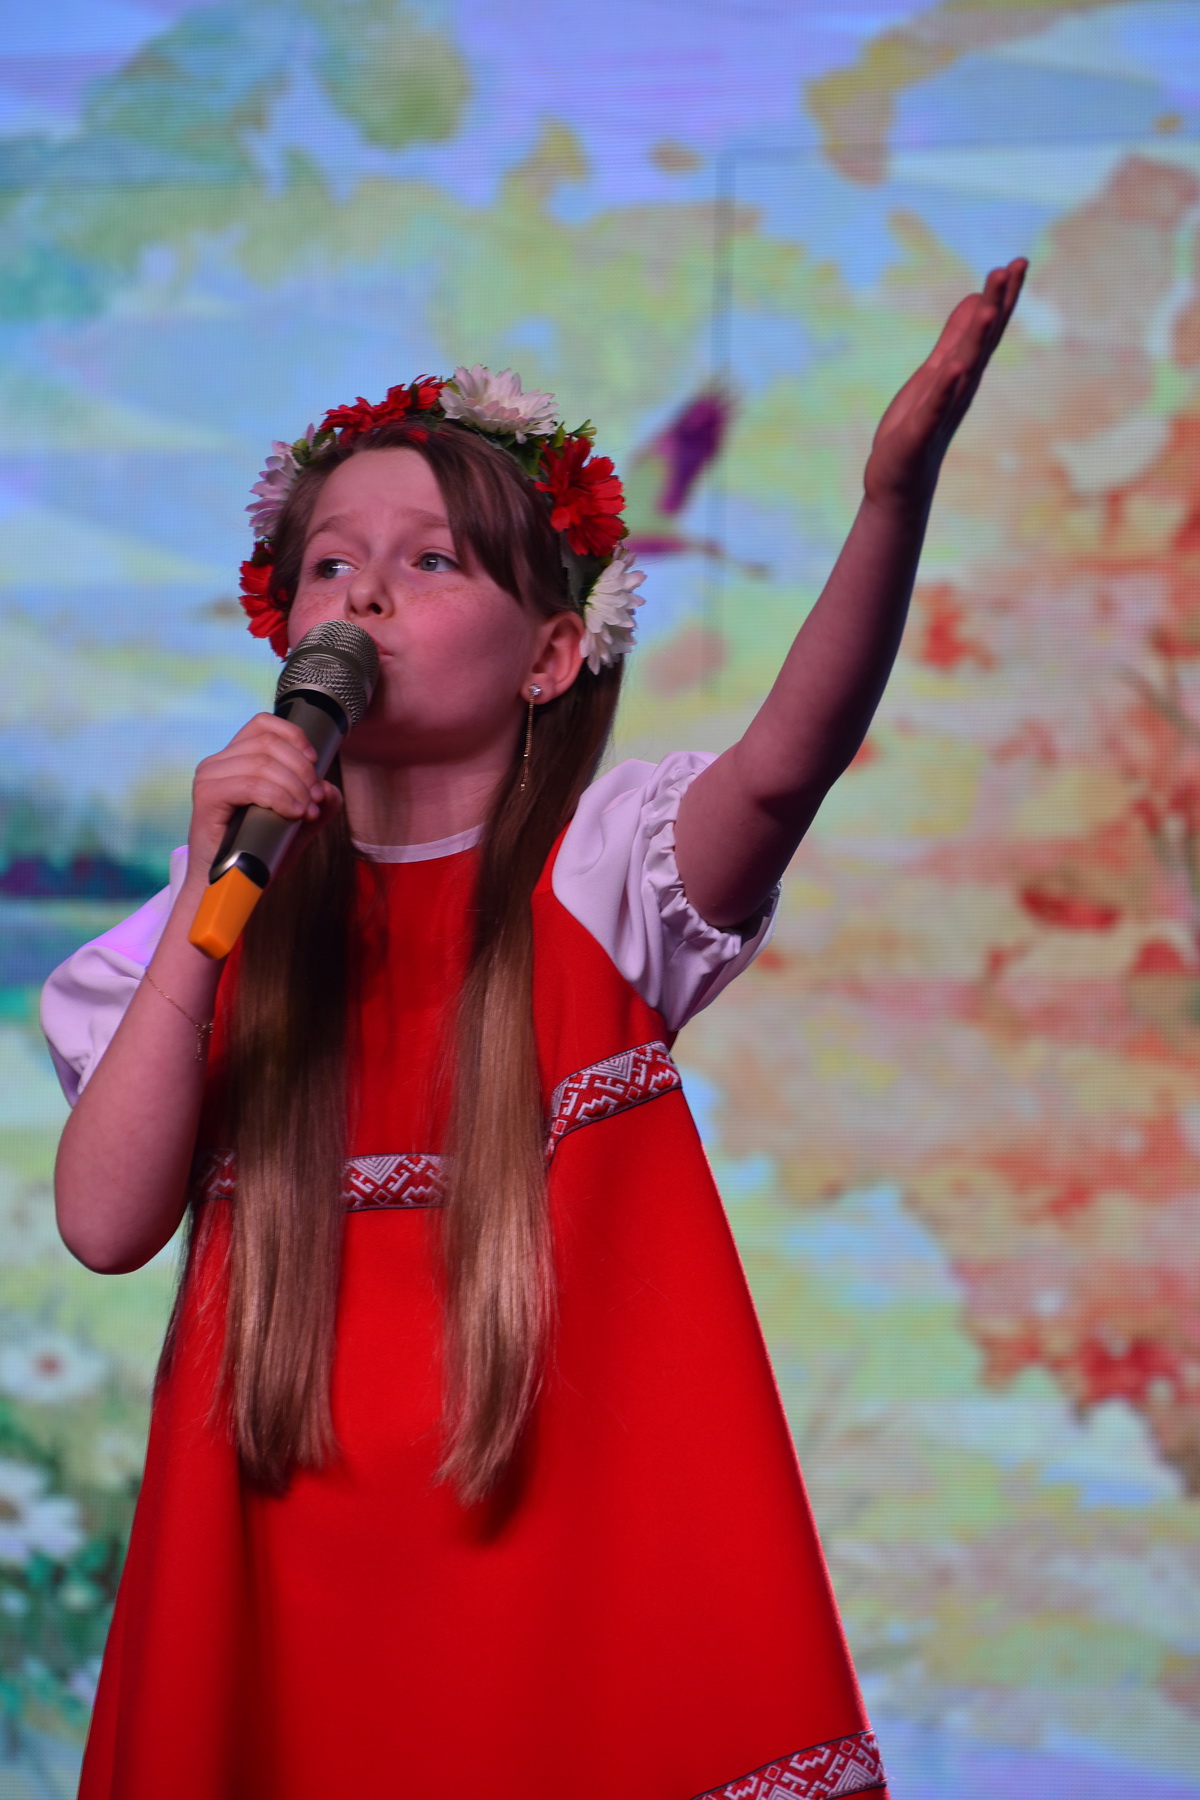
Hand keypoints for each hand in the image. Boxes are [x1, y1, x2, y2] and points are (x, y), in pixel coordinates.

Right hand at [185, 713, 342, 884]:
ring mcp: (209, 778)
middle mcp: (218, 763)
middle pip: (269, 743)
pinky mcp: (206, 798)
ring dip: (295, 787)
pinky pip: (250, 784)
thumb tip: (329, 788)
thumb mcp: (297, 823)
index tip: (315, 764)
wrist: (228, 886)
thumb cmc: (258, 852)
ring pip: (263, 763)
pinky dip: (279, 797)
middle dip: (303, 770)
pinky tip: (292, 813)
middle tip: (316, 800)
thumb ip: (318, 803)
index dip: (295, 737)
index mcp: (235, 759)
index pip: (264, 724)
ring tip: (305, 812)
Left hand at [864, 257, 1025, 515]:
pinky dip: (946, 388)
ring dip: (976, 339)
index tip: (1017, 262)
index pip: (986, 330)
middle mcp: (959, 389)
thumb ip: (954, 338)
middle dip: (997, 304)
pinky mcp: (920, 432)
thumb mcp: (934, 373)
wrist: (899, 481)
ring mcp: (942, 410)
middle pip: (982, 342)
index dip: (1002, 297)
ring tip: (989, 307)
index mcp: (961, 372)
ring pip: (963, 369)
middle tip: (1012, 268)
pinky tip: (955, 368)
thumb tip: (976, 299)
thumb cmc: (916, 427)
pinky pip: (935, 407)